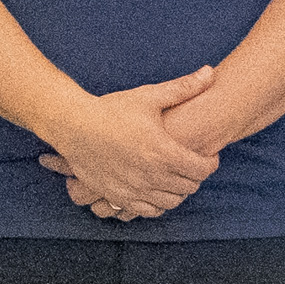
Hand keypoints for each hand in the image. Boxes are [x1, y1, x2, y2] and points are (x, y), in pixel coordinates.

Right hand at [36, 66, 221, 219]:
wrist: (74, 125)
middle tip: (192, 164)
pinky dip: (157, 204)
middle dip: (196, 176)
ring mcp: (135, 189)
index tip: (208, 155)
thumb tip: (210, 72)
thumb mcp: (149, 96)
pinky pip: (148, 211)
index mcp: (164, 152)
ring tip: (175, 178)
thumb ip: (183, 87)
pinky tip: (156, 191)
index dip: (210, 162)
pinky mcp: (119, 197)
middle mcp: (152, 175)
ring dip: (178, 192)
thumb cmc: (112, 109)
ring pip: (171, 202)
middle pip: (189, 187)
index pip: (202, 169)